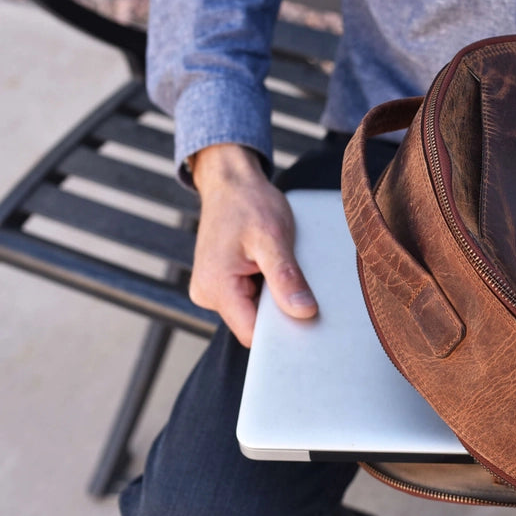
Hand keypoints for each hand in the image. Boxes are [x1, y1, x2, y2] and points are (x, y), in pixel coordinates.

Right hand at [188, 144, 316, 346]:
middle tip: (301, 285)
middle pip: (254, 325)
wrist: (231, 182)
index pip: (253, 334)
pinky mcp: (221, 283)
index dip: (282, 332)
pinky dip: (267, 288)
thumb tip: (303, 312)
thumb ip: (285, 277)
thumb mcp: (273, 238)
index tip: (307, 319)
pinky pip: (250, 298)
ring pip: (254, 312)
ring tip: (283, 268)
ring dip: (274, 297)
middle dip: (280, 312)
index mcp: (215, 287)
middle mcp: (207, 294)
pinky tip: (274, 268)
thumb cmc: (249, 203)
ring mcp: (212, 289)